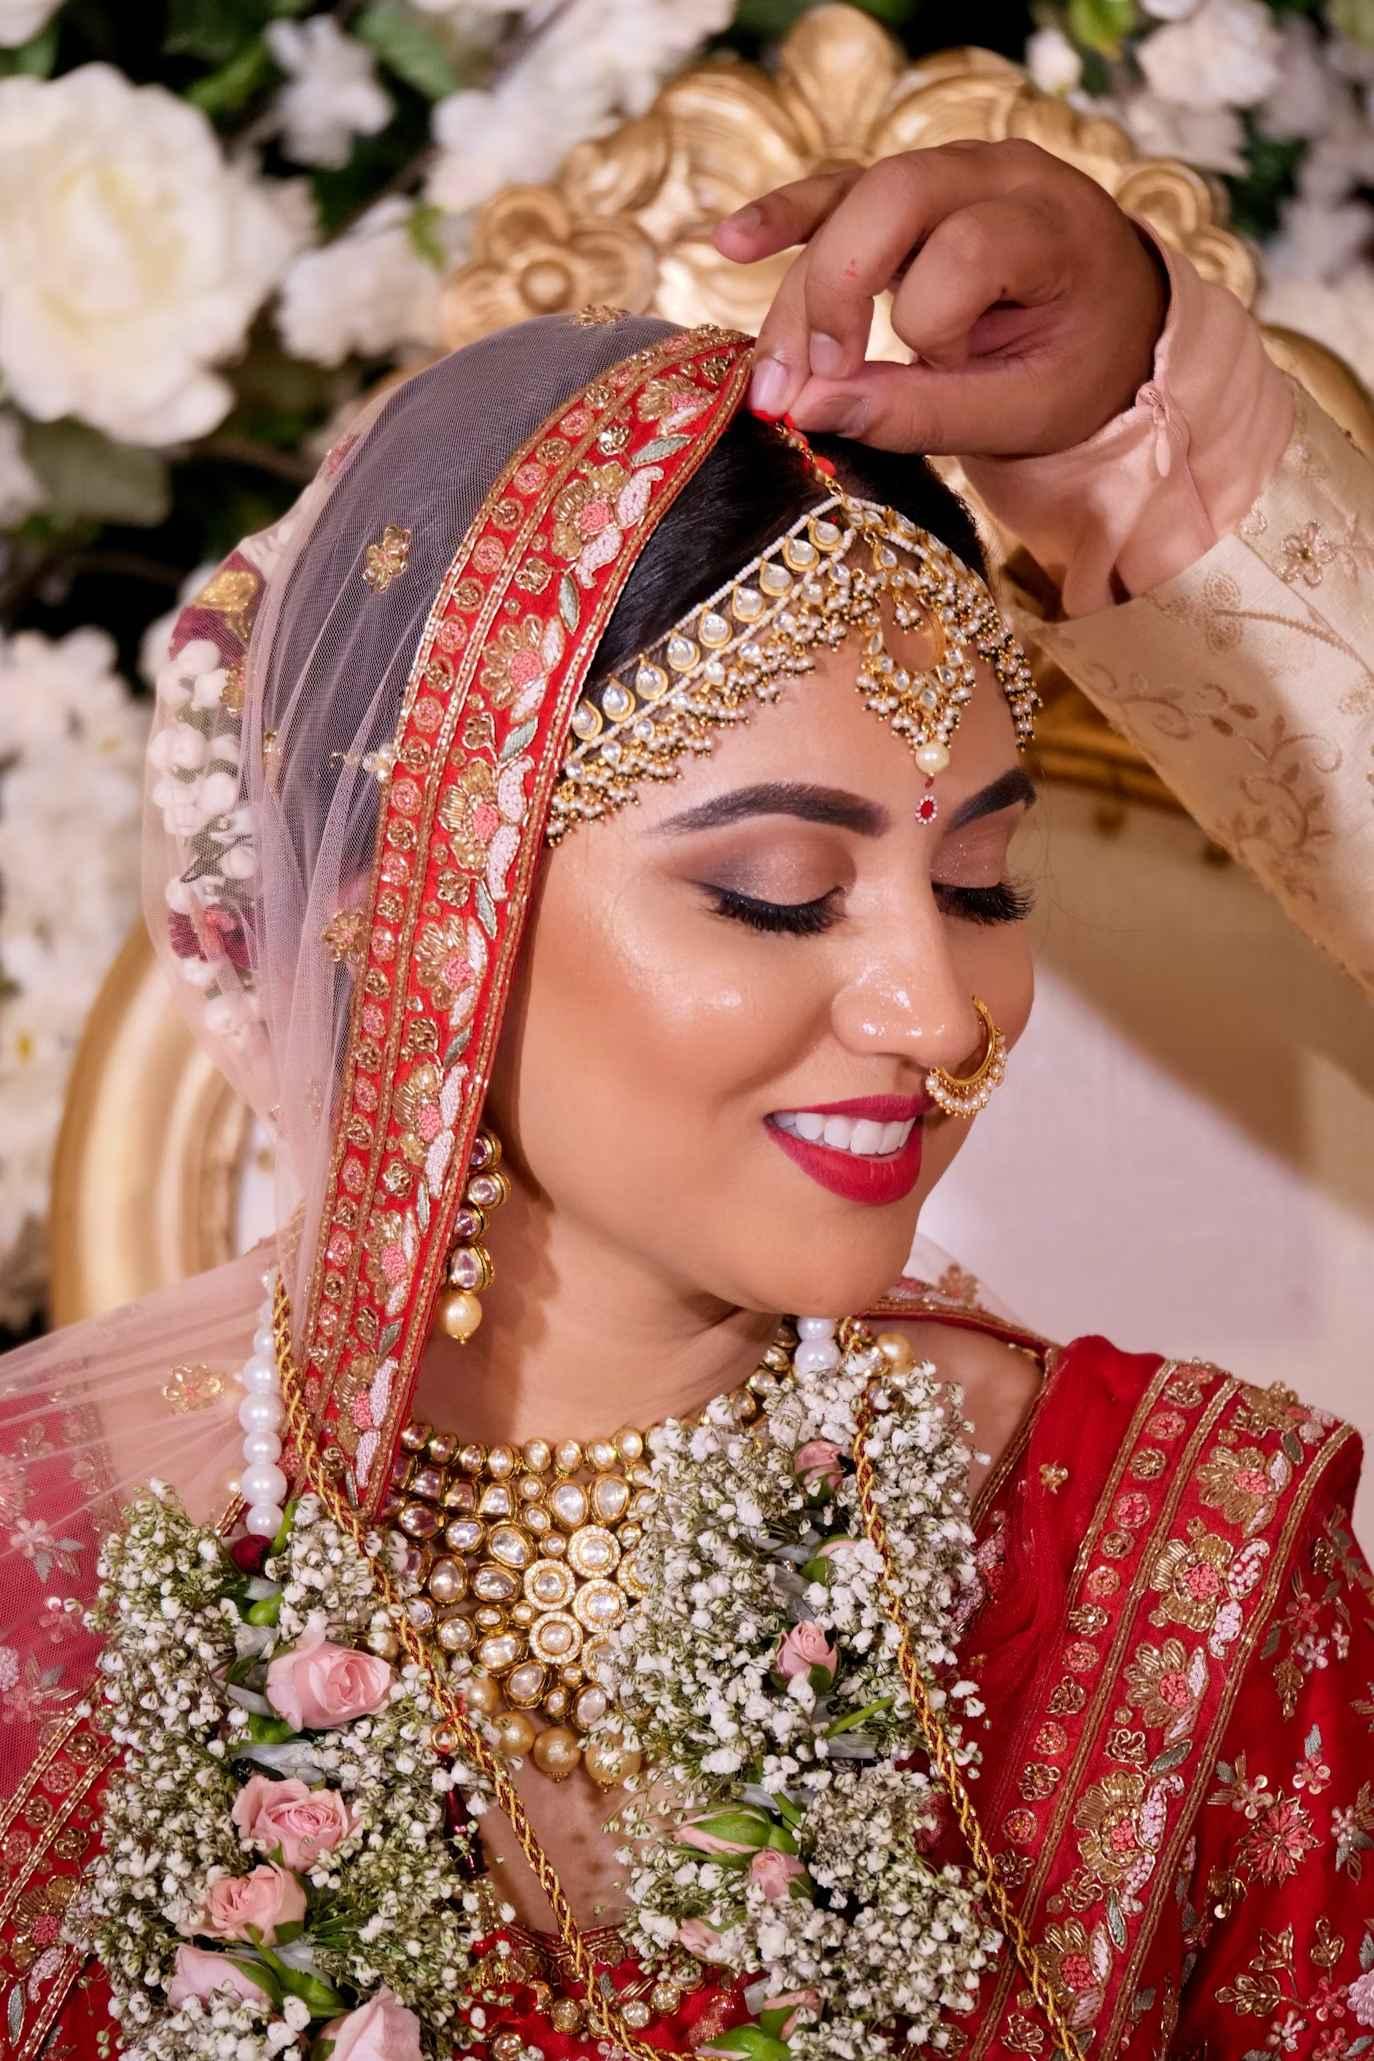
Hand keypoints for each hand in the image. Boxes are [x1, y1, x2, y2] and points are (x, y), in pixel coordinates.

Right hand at [710, 141, 1169, 461]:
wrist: (1110, 322)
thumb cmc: (1076, 368)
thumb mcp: (1024, 412)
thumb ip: (922, 414)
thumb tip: (807, 411)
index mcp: (1054, 223)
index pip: (965, 254)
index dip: (937, 328)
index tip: (949, 374)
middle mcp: (998, 173)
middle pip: (889, 200)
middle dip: (835, 294)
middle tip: (810, 385)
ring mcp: (947, 171)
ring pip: (848, 204)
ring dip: (800, 294)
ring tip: (769, 381)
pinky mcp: (904, 192)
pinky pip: (834, 193)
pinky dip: (784, 221)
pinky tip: (730, 241)